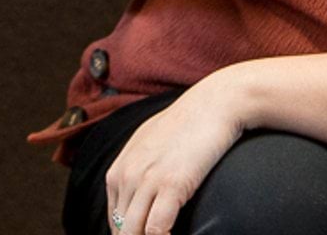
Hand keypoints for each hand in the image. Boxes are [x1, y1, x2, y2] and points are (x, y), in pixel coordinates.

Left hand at [107, 74, 246, 234]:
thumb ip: (136, 167)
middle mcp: (127, 176)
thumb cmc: (186, 122)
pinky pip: (157, 229)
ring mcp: (148, 181)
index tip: (144, 234)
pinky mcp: (171, 185)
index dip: (128, 233)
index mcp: (118, 169)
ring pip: (135, 233)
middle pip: (122, 229)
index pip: (113, 219)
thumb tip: (138, 192)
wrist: (213, 104)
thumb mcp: (148, 142)